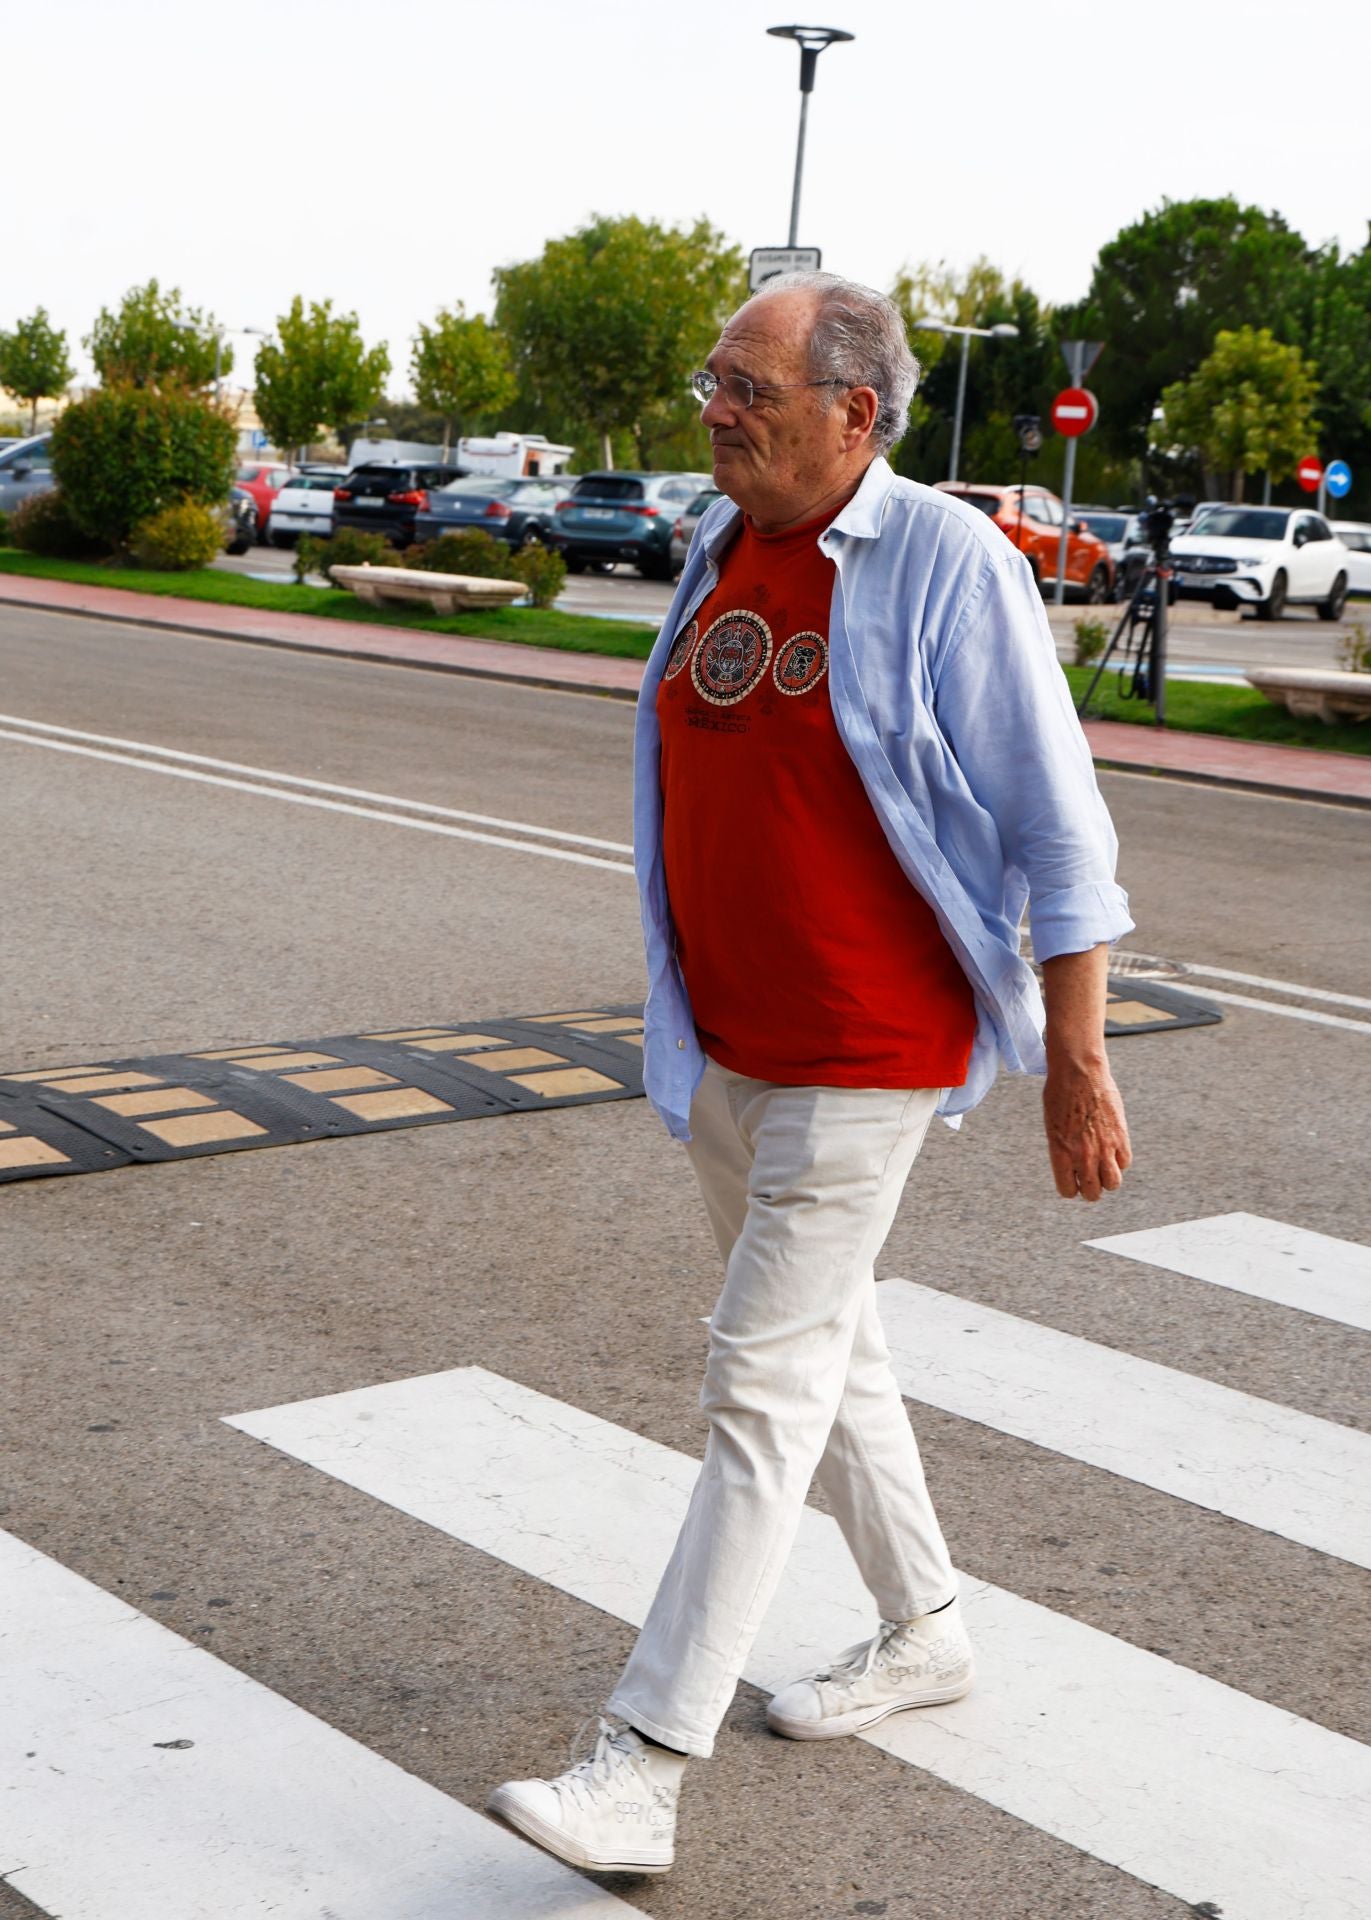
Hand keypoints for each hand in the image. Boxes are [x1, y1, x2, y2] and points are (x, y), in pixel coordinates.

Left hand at [1043, 1060, 1131, 1200]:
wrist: (1078, 1072)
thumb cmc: (1060, 1096)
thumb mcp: (1053, 1126)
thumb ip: (1063, 1150)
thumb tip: (1074, 1167)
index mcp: (1060, 1153)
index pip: (1068, 1191)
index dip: (1071, 1188)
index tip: (1073, 1181)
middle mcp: (1082, 1155)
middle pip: (1093, 1193)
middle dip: (1091, 1189)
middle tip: (1090, 1178)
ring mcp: (1104, 1147)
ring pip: (1113, 1183)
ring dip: (1108, 1179)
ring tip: (1103, 1168)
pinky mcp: (1120, 1136)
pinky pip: (1125, 1162)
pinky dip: (1120, 1161)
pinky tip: (1113, 1150)